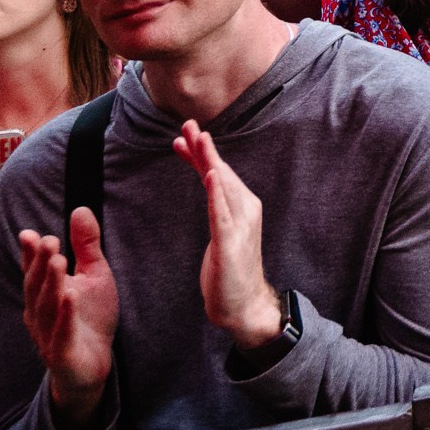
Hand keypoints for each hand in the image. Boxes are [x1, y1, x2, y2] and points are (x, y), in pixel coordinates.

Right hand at [17, 209, 117, 425]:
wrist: (93, 365)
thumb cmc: (90, 318)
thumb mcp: (94, 275)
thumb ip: (86, 246)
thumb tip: (80, 209)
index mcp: (43, 294)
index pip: (33, 271)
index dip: (30, 255)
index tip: (29, 234)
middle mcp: (39, 313)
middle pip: (36, 287)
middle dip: (39, 264)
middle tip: (48, 241)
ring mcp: (48, 335)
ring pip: (46, 308)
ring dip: (50, 284)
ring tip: (57, 261)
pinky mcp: (63, 353)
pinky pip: (62, 333)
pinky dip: (64, 315)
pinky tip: (69, 297)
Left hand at [173, 123, 283, 348]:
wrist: (245, 304)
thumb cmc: (231, 268)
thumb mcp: (220, 230)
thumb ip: (213, 203)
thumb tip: (204, 177)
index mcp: (242, 206)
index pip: (218, 172)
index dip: (201, 152)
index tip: (184, 132)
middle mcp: (245, 210)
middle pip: (220, 172)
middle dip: (204, 148)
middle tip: (188, 124)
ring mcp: (240, 226)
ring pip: (221, 186)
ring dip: (209, 160)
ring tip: (199, 139)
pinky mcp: (230, 243)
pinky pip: (221, 213)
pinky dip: (216, 192)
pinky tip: (209, 175)